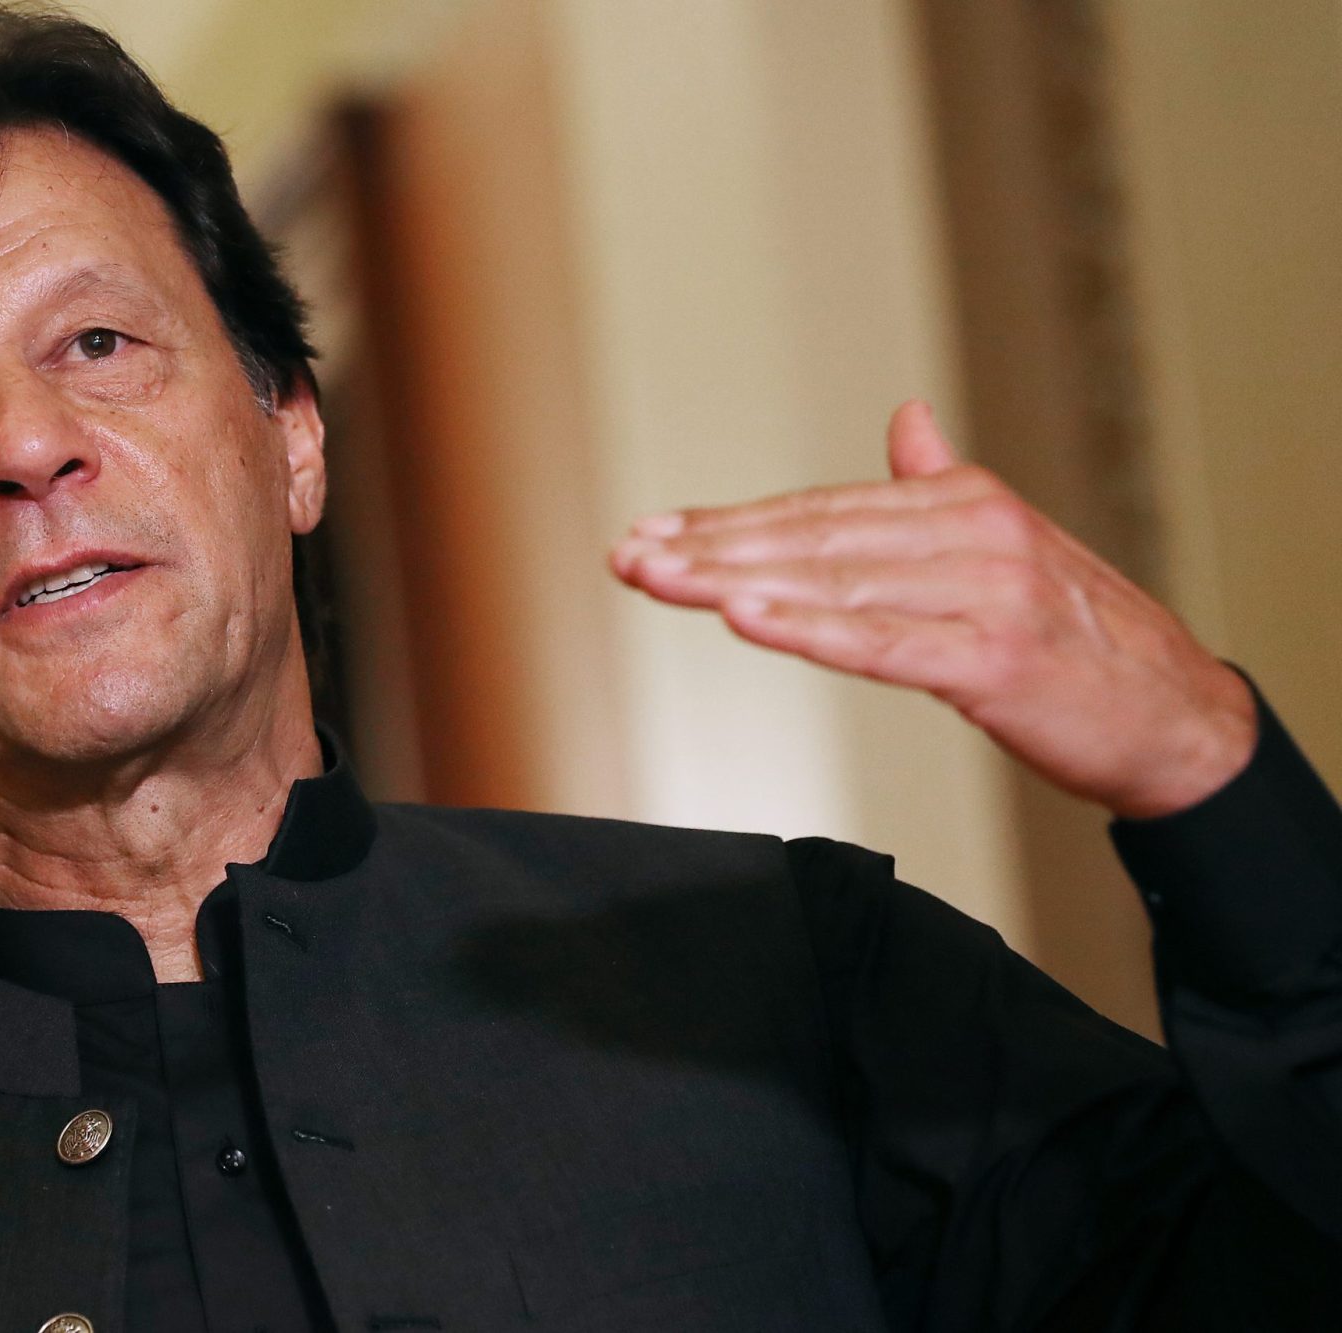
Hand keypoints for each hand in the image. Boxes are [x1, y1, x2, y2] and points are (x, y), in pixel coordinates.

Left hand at [608, 401, 1256, 818]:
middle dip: (709, 551)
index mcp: (963, 501)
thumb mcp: (1006, 550)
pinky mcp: (993, 657)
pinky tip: (744, 618)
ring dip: (733, 582)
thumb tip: (906, 422)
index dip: (730, 524)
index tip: (654, 533)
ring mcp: (984, 592)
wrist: (1174, 716)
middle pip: (810, 539)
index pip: (819, 510)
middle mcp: (971, 532)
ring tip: (660, 580)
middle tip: (630, 557)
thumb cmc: (1077, 641)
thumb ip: (940, 486)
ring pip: (832, 583)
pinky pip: (879, 642)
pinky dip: (806, 628)